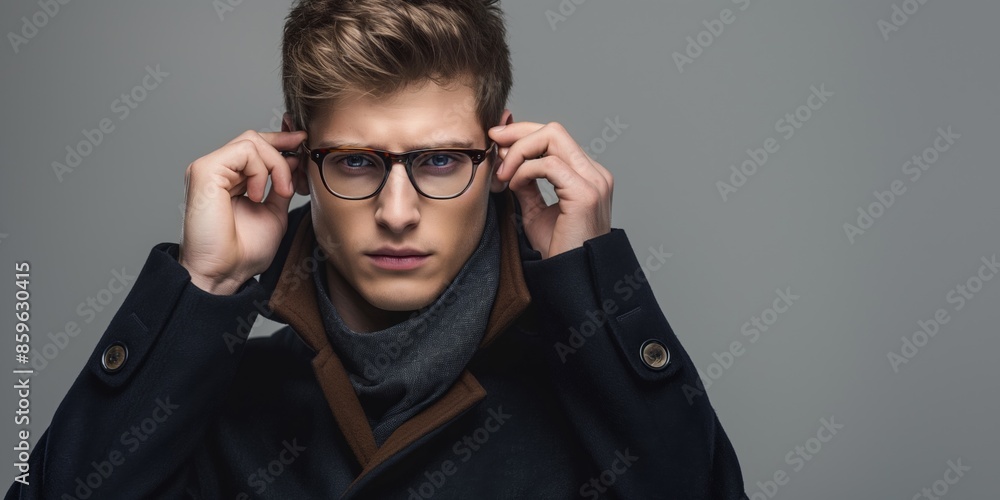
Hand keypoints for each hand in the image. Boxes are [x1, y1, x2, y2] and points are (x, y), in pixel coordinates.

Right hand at [178, 130, 306, 294]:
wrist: (224, 272)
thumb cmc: (244, 252)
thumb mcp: (273, 212)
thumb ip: (280, 186)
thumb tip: (293, 160)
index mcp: (230, 179)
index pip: (254, 147)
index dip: (280, 140)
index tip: (302, 140)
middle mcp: (217, 171)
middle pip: (254, 138)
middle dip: (282, 147)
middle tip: (299, 164)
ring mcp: (208, 169)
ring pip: (252, 142)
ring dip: (276, 165)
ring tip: (279, 192)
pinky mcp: (204, 170)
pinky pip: (244, 151)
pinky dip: (261, 170)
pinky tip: (258, 195)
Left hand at [489, 121, 612, 258]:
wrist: (572, 278)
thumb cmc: (558, 251)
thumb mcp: (536, 211)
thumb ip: (527, 184)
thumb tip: (509, 160)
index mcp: (588, 175)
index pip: (555, 137)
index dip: (524, 133)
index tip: (497, 139)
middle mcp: (595, 173)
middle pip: (553, 130)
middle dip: (518, 133)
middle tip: (494, 144)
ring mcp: (594, 181)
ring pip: (551, 137)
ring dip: (518, 151)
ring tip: (502, 175)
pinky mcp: (586, 193)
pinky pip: (548, 164)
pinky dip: (524, 170)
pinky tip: (513, 186)